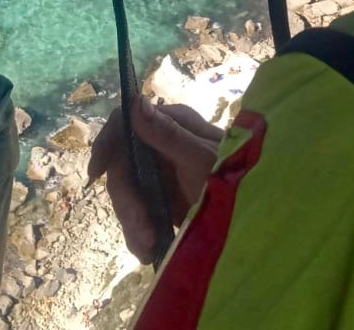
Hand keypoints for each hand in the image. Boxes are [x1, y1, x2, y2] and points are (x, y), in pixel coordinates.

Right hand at [88, 98, 224, 264]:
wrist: (255, 212)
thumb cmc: (234, 176)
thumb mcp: (202, 158)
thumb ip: (168, 135)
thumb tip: (135, 102)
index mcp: (171, 123)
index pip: (125, 123)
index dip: (106, 144)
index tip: (97, 173)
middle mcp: (160, 145)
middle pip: (123, 166)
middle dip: (127, 200)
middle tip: (141, 230)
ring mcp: (159, 173)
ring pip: (128, 194)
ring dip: (132, 222)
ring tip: (148, 246)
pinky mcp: (161, 200)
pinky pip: (138, 213)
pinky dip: (138, 233)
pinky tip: (147, 251)